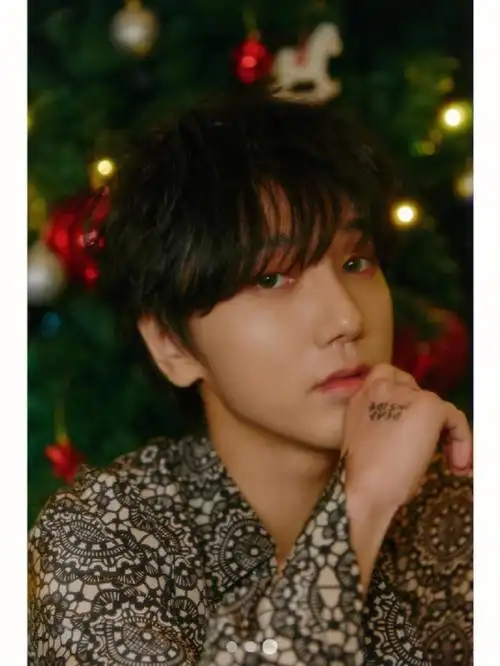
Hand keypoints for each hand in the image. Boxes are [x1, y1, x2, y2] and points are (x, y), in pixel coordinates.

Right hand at [342, 363, 471, 512]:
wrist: (365, 489)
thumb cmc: (362, 478)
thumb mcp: (366, 440)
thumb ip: (382, 422)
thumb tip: (408, 429)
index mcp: (360, 397)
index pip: (385, 378)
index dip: (403, 397)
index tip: (410, 424)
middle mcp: (379, 388)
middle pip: (412, 387)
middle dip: (423, 413)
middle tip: (432, 441)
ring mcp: (404, 394)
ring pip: (434, 403)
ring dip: (442, 429)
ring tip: (448, 457)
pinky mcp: (428, 406)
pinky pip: (453, 416)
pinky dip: (461, 438)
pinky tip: (456, 460)